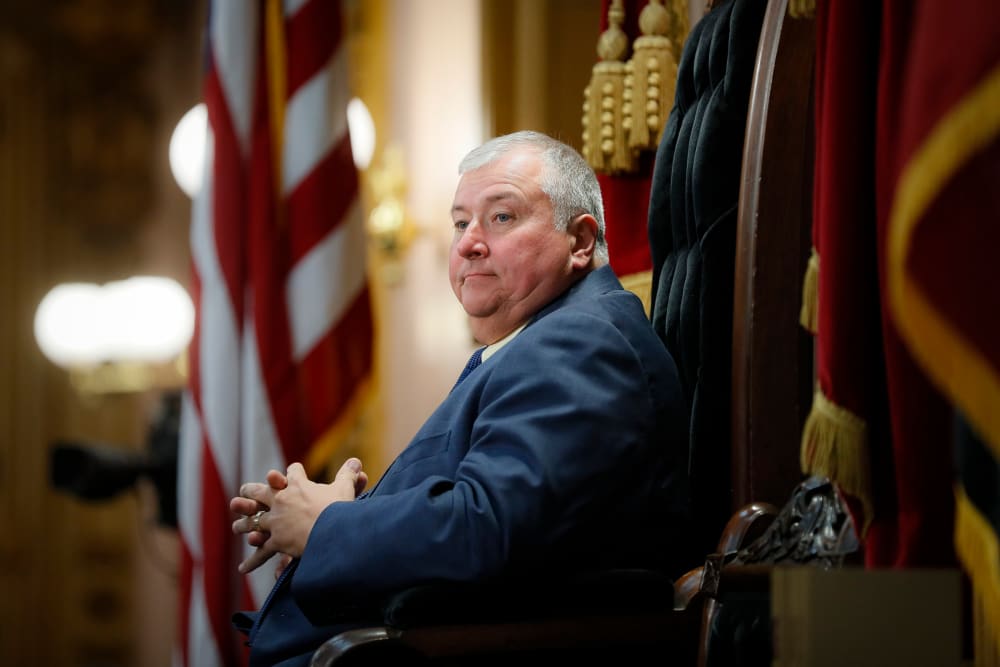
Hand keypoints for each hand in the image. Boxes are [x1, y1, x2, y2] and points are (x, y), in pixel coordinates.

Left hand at [230, 458, 367, 573]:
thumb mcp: (344, 488)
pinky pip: (261, 552)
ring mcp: (276, 521)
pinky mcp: (276, 541)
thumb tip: (356, 460)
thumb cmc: (339, 509)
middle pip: (260, 492)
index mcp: (297, 486)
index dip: (293, 472)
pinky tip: (242, 569)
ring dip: (244, 524)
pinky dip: (252, 561)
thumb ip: (348, 474)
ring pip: (254, 521)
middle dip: (251, 491)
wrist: (330, 532)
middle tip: (244, 491)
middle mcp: (281, 501)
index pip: (293, 473)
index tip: (293, 471)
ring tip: (237, 527)